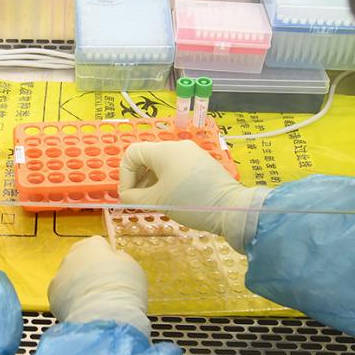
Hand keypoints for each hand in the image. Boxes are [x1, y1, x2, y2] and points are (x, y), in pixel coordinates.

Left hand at [48, 236, 149, 336]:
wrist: (105, 317)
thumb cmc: (123, 290)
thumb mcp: (132, 267)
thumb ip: (120, 260)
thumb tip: (116, 260)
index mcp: (92, 245)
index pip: (97, 245)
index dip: (107, 259)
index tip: (114, 270)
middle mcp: (72, 256)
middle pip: (81, 261)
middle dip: (90, 272)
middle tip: (105, 287)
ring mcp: (60, 276)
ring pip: (70, 279)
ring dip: (79, 287)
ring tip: (95, 302)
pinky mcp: (53, 297)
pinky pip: (63, 296)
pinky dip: (71, 302)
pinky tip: (85, 310)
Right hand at [118, 140, 268, 250]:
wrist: (230, 208)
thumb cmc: (190, 201)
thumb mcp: (157, 201)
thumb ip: (134, 198)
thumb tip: (125, 196)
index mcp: (164, 151)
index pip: (132, 154)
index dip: (124, 176)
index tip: (128, 196)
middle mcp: (177, 147)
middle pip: (147, 157)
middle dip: (138, 179)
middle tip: (139, 200)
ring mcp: (192, 153)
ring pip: (162, 163)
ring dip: (152, 181)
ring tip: (154, 201)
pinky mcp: (202, 163)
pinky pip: (177, 167)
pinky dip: (168, 180)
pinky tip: (171, 197)